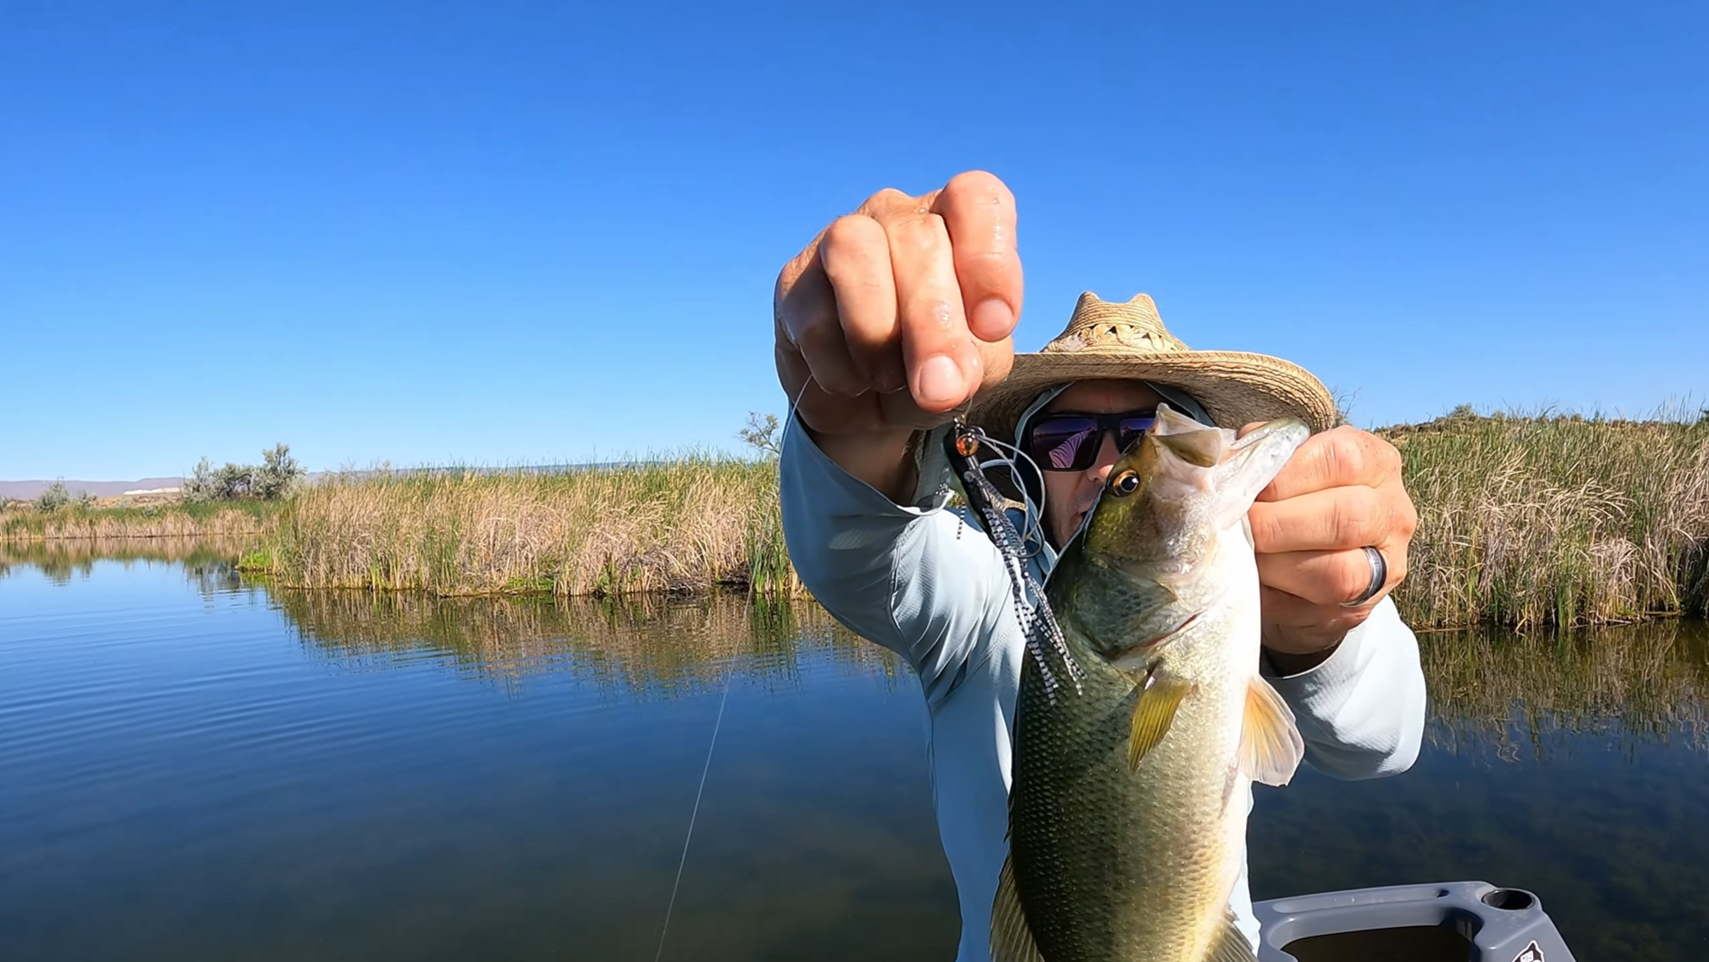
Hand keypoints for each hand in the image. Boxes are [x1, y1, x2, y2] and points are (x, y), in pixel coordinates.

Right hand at [772, 172, 1021, 495]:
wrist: (872, 404)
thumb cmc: (936, 364)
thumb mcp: (974, 368)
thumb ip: (974, 363)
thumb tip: (943, 380)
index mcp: (956, 222)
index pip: (976, 197)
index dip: (988, 259)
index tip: (993, 326)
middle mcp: (897, 215)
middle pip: (918, 238)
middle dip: (932, 323)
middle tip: (940, 387)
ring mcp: (839, 238)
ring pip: (854, 253)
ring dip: (877, 335)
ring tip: (889, 379)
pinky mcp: (794, 282)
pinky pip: (814, 319)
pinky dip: (841, 368)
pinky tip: (853, 382)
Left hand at [1245, 426, 1417, 667]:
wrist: (1309, 567)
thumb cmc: (1291, 501)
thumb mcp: (1285, 467)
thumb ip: (1260, 456)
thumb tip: (1219, 459)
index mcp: (1376, 463)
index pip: (1341, 459)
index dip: (1284, 474)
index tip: (1246, 487)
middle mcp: (1392, 513)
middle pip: (1348, 517)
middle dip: (1277, 523)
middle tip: (1237, 525)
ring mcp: (1384, 567)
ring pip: (1339, 573)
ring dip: (1275, 564)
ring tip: (1243, 552)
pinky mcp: (1359, 610)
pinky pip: (1314, 609)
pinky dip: (1272, 595)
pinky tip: (1252, 579)